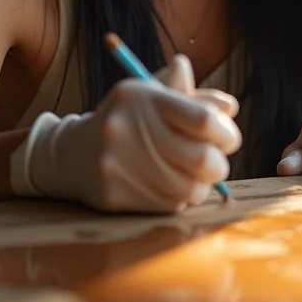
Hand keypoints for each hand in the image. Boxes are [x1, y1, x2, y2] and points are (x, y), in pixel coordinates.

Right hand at [11, 56, 241, 212]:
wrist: (72, 152)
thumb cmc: (128, 119)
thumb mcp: (154, 96)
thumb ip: (192, 99)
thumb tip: (229, 107)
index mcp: (143, 97)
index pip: (203, 119)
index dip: (226, 132)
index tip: (227, 137)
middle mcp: (128, 128)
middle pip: (202, 158)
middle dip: (219, 164)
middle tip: (217, 162)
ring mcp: (119, 164)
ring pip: (189, 188)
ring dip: (202, 185)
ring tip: (197, 176)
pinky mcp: (113, 195)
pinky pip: (167, 205)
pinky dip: (180, 198)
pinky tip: (172, 185)